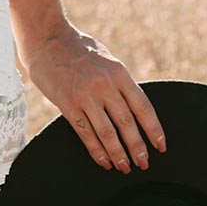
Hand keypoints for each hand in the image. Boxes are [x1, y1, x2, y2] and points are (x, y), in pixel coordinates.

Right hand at [21, 22, 166, 172]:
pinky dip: (97, 150)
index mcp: (119, 73)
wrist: (46, 38)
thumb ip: (118, 80)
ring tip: (125, 167)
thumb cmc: (77, 48)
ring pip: (108, 132)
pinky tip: (104, 161)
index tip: (160, 146)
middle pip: (127, 123)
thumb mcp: (106, 59)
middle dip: (138, 147)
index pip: (143, 107)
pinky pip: (86, 133)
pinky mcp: (67, 104)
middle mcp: (105, 85)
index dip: (154, 129)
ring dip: (118, 154)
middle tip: (143, 164)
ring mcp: (86, 95)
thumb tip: (132, 104)